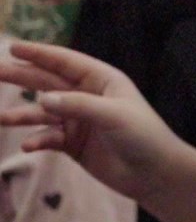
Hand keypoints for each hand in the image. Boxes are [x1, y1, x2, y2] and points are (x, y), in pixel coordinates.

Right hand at [0, 41, 186, 201]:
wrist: (155, 173)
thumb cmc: (143, 136)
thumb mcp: (113, 115)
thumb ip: (78, 106)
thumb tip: (42, 99)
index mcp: (102, 81)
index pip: (65, 62)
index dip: (39, 54)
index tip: (12, 47)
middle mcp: (88, 97)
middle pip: (48, 83)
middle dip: (21, 77)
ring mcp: (79, 121)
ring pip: (43, 113)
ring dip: (22, 115)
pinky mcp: (74, 144)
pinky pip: (49, 138)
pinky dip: (38, 141)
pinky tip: (29, 146)